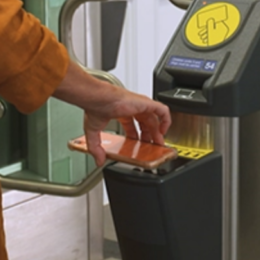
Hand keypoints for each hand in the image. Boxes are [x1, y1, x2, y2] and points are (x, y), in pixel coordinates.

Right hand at [53, 62, 171, 166]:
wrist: (98, 98)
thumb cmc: (96, 107)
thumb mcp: (94, 131)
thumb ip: (95, 147)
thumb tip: (98, 160)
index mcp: (121, 113)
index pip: (133, 126)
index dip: (137, 137)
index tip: (139, 146)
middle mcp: (132, 108)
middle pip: (146, 124)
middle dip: (150, 136)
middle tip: (152, 148)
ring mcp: (140, 105)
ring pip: (155, 119)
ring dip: (158, 132)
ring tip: (159, 144)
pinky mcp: (146, 103)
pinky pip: (163, 111)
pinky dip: (166, 120)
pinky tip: (163, 131)